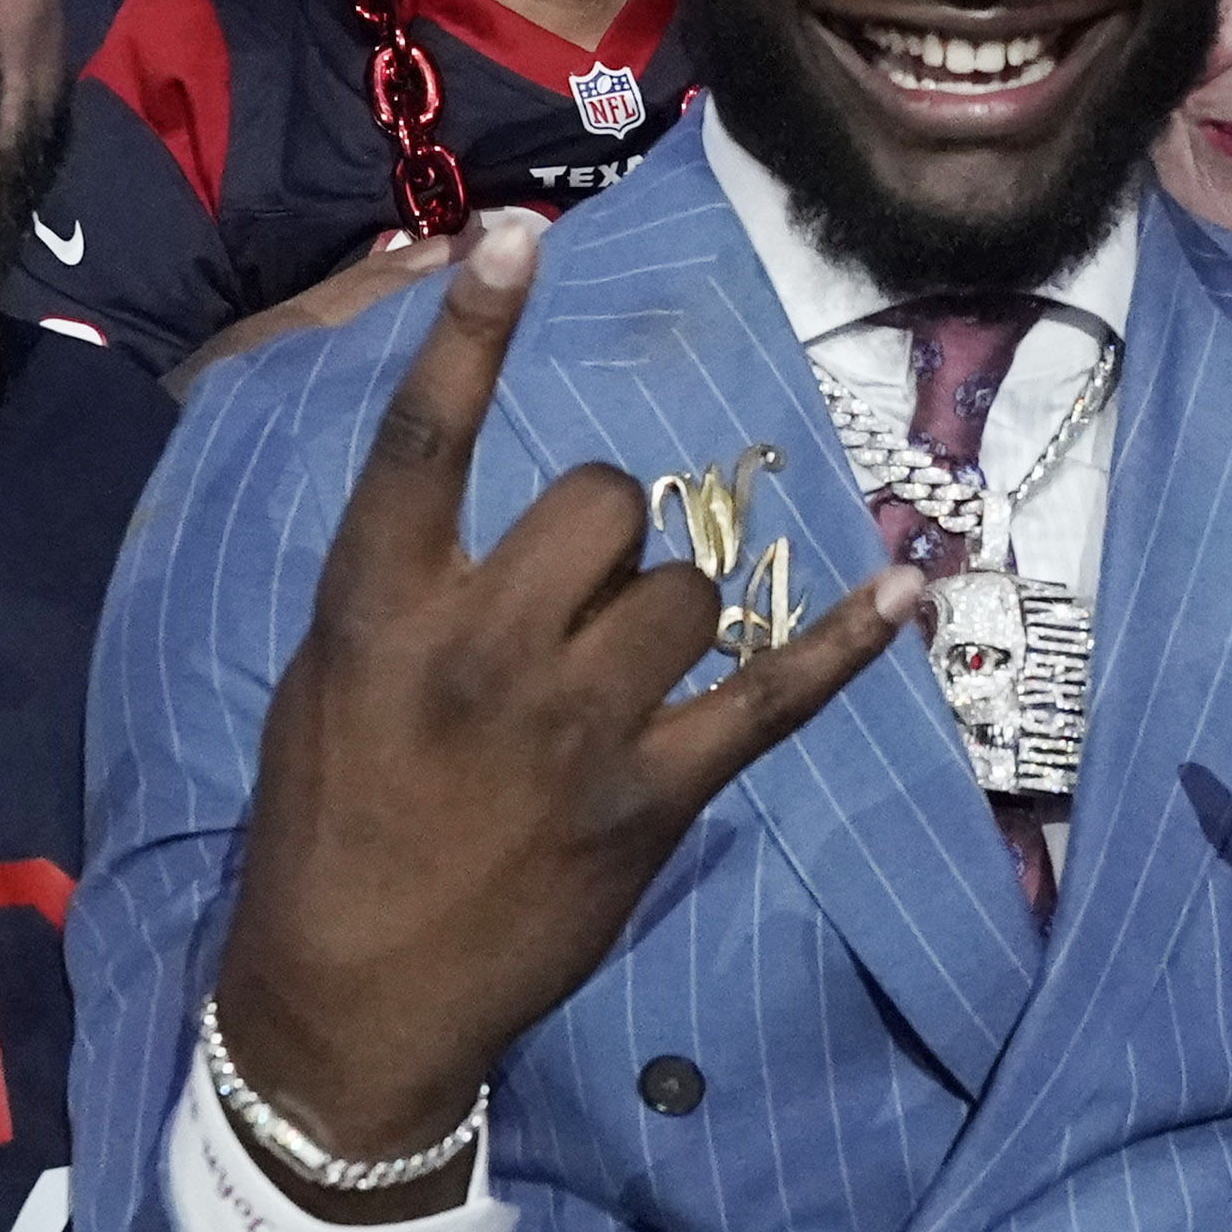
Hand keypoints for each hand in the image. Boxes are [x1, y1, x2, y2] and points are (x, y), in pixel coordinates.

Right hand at [205, 221, 922, 1195]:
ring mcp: (578, 726)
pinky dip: (845, 643)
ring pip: (683, 586)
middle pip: (598, 501)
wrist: (355, 998)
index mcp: (379, 610)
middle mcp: (484, 650)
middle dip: (596, 531)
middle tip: (565, 601)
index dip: (472, 331)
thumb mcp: (324, 683)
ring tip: (613, 679)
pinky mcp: (654, 797)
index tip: (517, 234)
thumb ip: (404, 587)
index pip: (426, 442)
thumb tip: (501, 518)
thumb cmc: (327, 825)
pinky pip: (770, 694)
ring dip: (663, 610)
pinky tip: (906, 589)